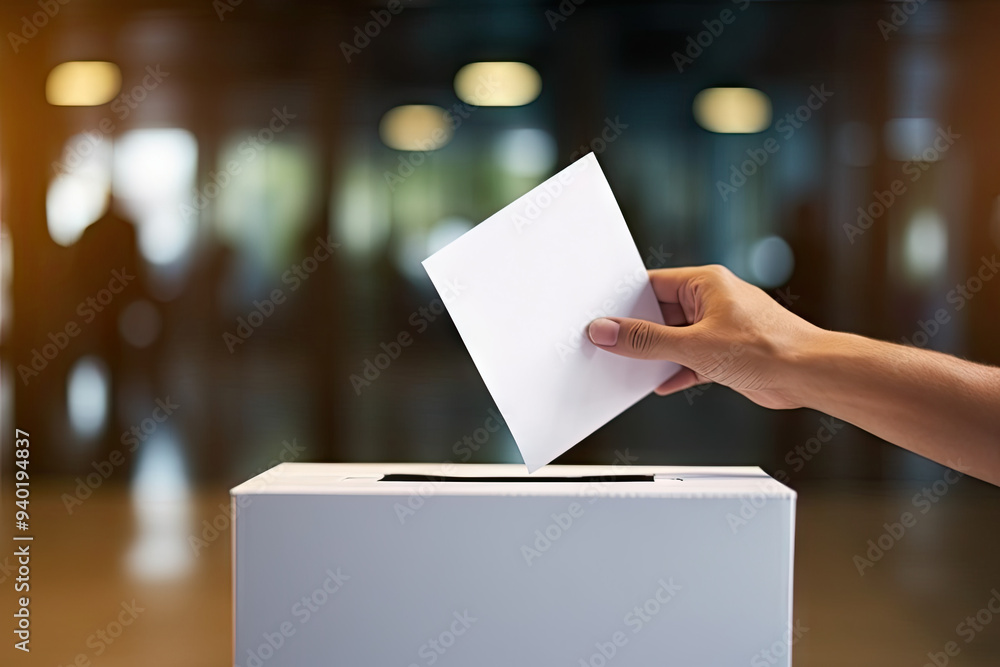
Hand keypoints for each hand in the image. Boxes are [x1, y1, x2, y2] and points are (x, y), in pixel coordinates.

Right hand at [587, 265, 825, 409]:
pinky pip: (691, 358)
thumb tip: (608, 331)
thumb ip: (645, 340)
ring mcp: (721, 327)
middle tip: (611, 345)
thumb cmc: (767, 348)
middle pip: (661, 312)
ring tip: (631, 366)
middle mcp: (713, 300)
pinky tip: (663, 383)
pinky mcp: (728, 353)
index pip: (653, 284)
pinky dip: (677, 370)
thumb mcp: (693, 345)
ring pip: (676, 338)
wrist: (809, 375)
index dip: (625, 302)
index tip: (602, 317)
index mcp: (706, 283)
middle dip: (639, 332)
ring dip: (657, 354)